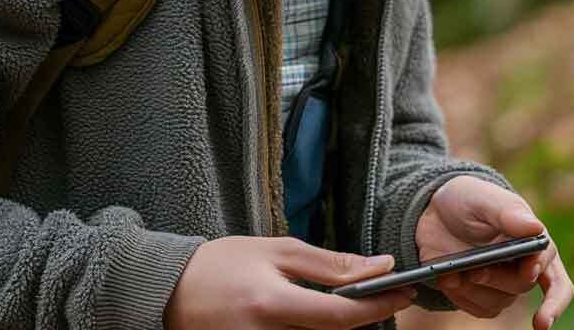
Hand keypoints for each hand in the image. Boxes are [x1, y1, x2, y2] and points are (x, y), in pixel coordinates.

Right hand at [166, 236, 417, 329]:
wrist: (168, 291)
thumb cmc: (223, 265)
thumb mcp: (276, 251)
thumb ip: (330, 263)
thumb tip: (379, 266)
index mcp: (271, 304)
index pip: (341, 317)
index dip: (380, 307)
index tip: (405, 292)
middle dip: (363, 318)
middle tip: (380, 295)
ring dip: (338, 328)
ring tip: (344, 305)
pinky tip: (317, 318)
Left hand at [415, 175, 573, 327]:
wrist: (435, 213)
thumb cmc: (468, 200)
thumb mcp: (483, 198)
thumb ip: (508, 212)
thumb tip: (536, 228)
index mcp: (536, 244)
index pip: (557, 281)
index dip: (552, 295)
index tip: (530, 274)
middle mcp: (525, 267)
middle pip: (522, 286)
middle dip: (496, 278)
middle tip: (472, 270)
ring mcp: (503, 284)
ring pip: (499, 302)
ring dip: (474, 289)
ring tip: (451, 271)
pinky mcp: (482, 295)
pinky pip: (480, 309)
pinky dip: (462, 297)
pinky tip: (448, 279)